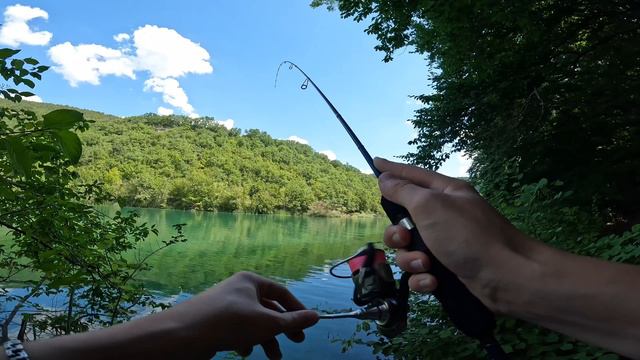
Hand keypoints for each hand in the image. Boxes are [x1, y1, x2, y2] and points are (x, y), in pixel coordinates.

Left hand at [158, 271, 318, 358]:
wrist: (184, 334)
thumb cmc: (230, 322)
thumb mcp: (268, 323)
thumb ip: (293, 321)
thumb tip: (316, 316)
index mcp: (251, 281)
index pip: (281, 293)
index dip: (296, 309)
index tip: (307, 326)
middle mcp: (238, 289)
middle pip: (268, 308)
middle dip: (282, 328)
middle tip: (296, 342)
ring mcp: (225, 305)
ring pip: (253, 322)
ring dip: (266, 339)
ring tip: (273, 358)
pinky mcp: (214, 321)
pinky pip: (237, 329)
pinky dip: (245, 340)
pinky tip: (244, 352)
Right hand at [375, 158, 536, 310]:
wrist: (506, 277)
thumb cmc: (468, 235)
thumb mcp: (430, 206)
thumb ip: (404, 191)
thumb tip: (385, 179)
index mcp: (445, 193)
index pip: (413, 175)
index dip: (392, 169)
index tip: (375, 162)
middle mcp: (445, 216)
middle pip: (404, 219)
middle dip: (397, 234)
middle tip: (404, 239)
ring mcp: (447, 244)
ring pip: (409, 249)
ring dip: (411, 260)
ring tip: (426, 266)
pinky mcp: (449, 270)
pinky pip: (422, 272)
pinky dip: (423, 278)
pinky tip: (433, 282)